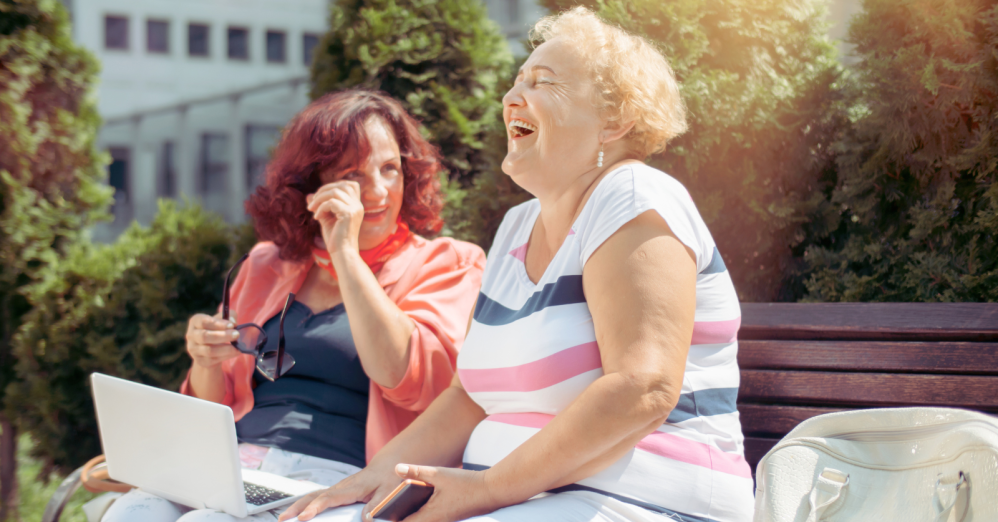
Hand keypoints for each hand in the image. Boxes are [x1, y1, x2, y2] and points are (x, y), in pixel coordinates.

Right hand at [185, 312, 240, 368]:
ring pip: (209, 350)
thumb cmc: (217, 329)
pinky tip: (235, 352)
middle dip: (223, 336)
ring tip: (238, 346)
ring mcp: (194, 349)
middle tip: (237, 335)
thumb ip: (229, 316)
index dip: (218, 323)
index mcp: (195, 321)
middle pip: (204, 336)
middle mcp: (191, 335)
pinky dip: (227, 356)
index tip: (231, 325)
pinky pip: (214, 360)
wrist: (210, 348)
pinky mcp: (200, 360)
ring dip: (226, 348)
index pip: (203, 322)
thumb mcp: (222, 320)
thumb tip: (233, 322)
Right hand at [278, 463, 398, 521]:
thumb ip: (376, 506)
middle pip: (314, 496)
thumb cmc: (386, 479)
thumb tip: (365, 519)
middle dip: (297, 507)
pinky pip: (317, 498)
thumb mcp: (387, 492)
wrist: (385, 467)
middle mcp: (340, 487)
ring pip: (312, 496)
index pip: (329, 498)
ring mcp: (336, 489)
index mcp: (352, 488)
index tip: (304, 517)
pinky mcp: (335, 492)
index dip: (315, 508)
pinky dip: (304, 505)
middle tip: (283, 519)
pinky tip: (296, 514)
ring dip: (297, 506)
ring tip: (283, 518)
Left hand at [306, 181, 363, 258]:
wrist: (342, 253)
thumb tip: (308, 195)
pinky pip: (331, 202)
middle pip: (342, 184)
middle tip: (313, 202)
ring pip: (335, 191)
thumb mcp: (326, 219)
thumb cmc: (335, 239)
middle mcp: (358, 205)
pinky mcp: (348, 214)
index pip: (350, 185)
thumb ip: (320, 206)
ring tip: (311, 209)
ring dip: (319, 198)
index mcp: (356, 206)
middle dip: (324, 190)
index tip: (321, 197)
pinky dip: (320, 208)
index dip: (334, 185)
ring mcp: (355, 209)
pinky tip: (317, 218)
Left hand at [380, 463, 502, 521]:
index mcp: (430, 516)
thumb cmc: (466, 484)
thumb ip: (416, 471)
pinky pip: (426, 518)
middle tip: (379, 512)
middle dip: (396, 519)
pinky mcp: (446, 517)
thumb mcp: (439, 474)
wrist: (491, 491)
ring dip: (406, 516)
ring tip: (392, 507)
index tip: (375, 517)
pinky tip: (414, 501)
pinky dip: (417, 513)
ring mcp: (441, 521)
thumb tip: (396, 468)